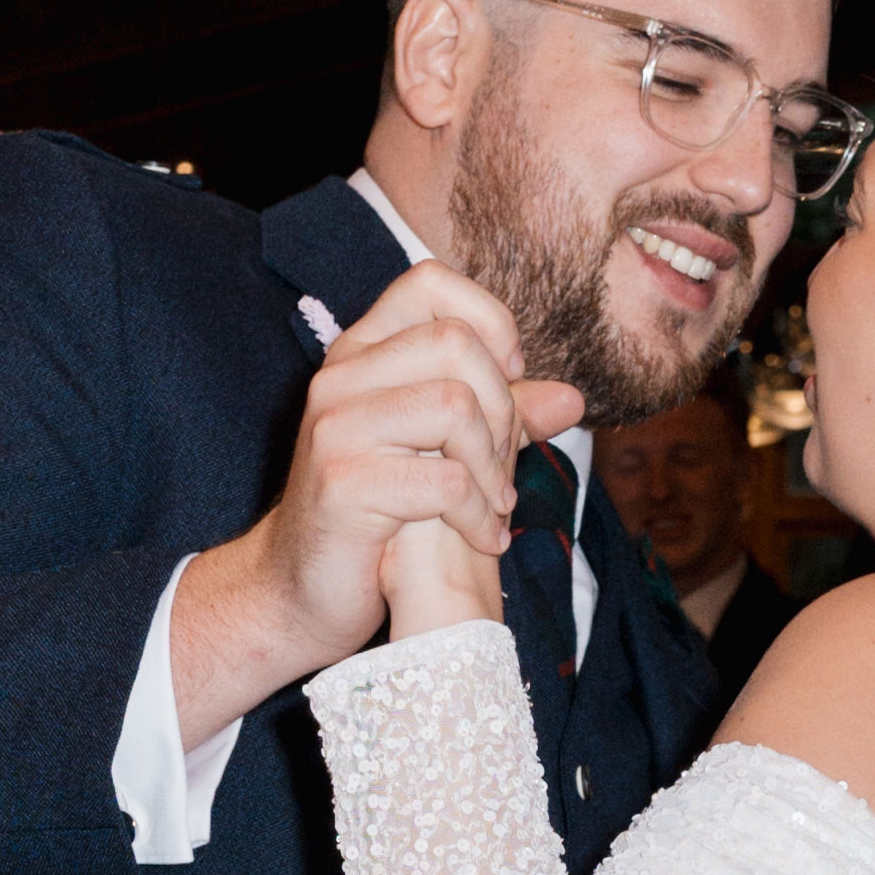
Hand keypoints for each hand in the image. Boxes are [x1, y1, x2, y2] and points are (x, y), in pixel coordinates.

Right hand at [177, 266, 587, 734]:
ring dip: (494, 467)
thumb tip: (575, 399)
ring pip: (454, 405)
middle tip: (504, 468)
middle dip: (502, 410)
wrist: (299, 590)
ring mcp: (335, 427)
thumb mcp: (440, 451)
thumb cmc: (377, 516)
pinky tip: (483, 540)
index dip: (488, 320)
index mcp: (360, 353)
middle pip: (455, 344)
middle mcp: (339, 376)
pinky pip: (446, 481)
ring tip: (495, 507)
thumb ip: (502, 418)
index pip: (429, 283)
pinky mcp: (342, 483)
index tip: (510, 377)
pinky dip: (479, 516)